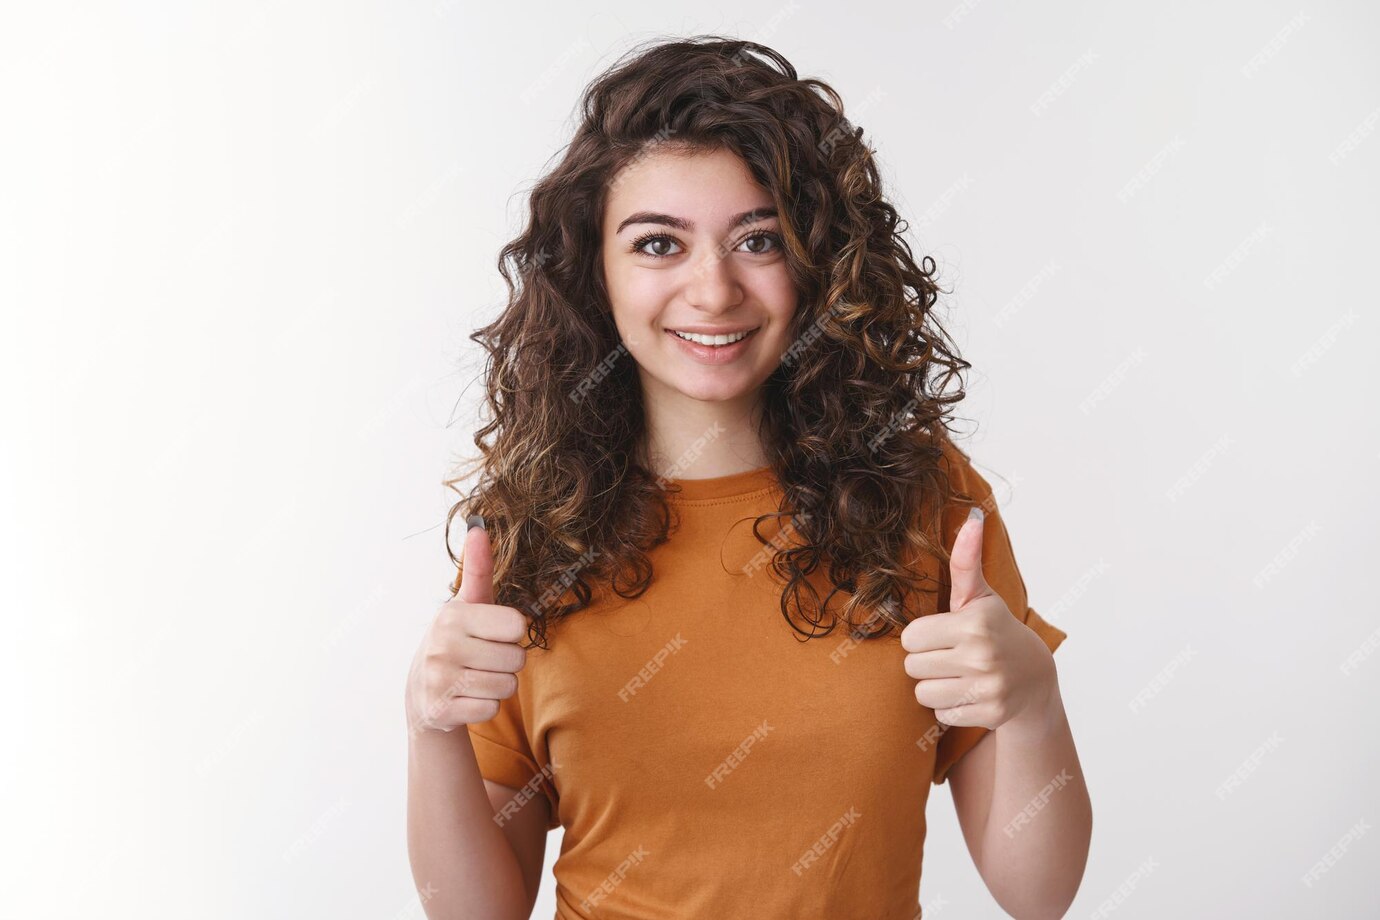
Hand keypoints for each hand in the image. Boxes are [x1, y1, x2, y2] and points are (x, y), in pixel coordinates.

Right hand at [404, 516, 529, 735]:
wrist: (422, 691)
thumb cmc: (457, 640)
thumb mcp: (468, 604)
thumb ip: (478, 568)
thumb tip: (478, 526)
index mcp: (453, 616)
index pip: (518, 626)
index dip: (512, 634)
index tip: (492, 635)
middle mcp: (442, 646)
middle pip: (516, 660)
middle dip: (508, 663)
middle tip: (483, 660)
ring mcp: (439, 681)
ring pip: (507, 687)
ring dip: (499, 685)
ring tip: (476, 677)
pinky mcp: (441, 711)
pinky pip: (492, 709)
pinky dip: (485, 706)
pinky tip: (467, 697)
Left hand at [899, 506, 1054, 729]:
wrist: (1034, 676)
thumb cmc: (995, 629)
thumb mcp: (979, 596)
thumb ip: (966, 561)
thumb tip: (972, 517)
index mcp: (973, 624)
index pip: (909, 638)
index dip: (921, 637)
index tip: (942, 635)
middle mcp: (982, 656)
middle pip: (912, 666)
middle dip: (927, 662)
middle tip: (951, 656)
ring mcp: (988, 688)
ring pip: (923, 693)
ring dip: (936, 687)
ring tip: (959, 675)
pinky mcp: (990, 713)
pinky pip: (941, 714)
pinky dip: (950, 707)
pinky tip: (969, 694)